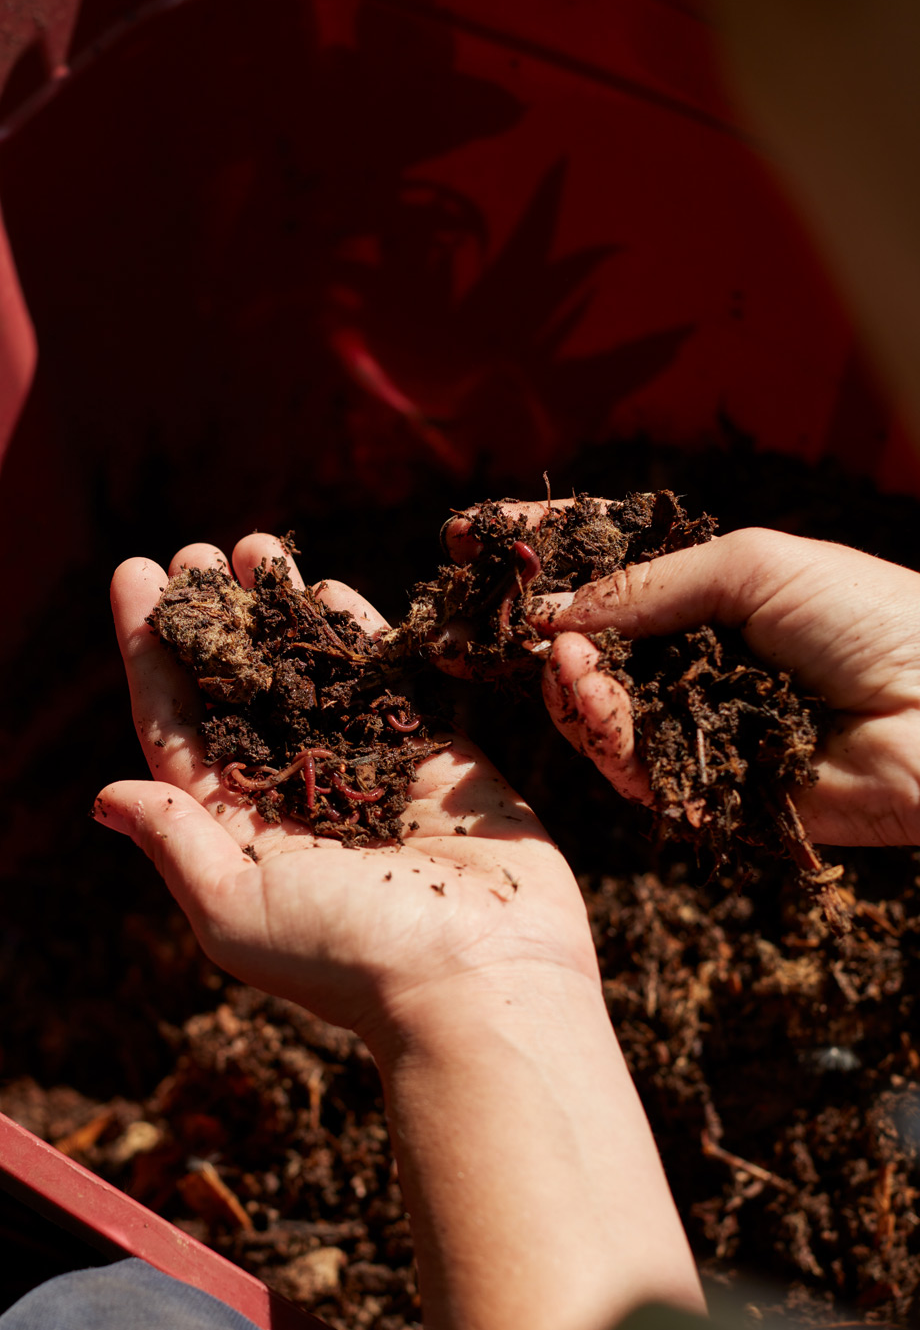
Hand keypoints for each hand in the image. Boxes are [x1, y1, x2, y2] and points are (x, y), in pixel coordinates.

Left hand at [96, 533, 703, 1329]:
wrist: (484, 977)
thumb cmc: (349, 953)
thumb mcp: (236, 908)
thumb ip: (175, 840)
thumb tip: (101, 797)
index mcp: (234, 827)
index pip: (175, 723)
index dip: (150, 650)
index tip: (134, 574)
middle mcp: (291, 791)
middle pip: (236, 684)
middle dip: (212, 617)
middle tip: (195, 550)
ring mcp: (360, 766)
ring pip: (306, 668)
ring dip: (276, 608)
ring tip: (254, 546)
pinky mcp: (428, 752)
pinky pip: (381, 676)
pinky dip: (353, 629)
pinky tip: (326, 585)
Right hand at [445, 504, 919, 847]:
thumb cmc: (866, 614)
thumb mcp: (747, 566)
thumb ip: (643, 588)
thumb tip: (550, 613)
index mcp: (701, 587)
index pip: (598, 567)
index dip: (531, 555)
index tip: (463, 541)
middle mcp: (684, 654)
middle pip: (578, 645)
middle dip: (526, 635)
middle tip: (489, 631)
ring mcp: (689, 721)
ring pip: (592, 711)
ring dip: (567, 688)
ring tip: (567, 669)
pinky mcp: (703, 788)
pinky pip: (629, 766)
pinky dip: (603, 737)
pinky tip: (597, 708)